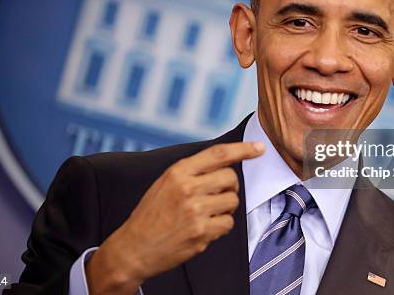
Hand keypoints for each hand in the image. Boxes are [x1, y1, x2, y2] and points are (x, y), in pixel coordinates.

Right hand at [85, 142, 264, 293]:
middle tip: (216, 195)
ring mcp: (195, 211)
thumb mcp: (165, 183)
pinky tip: (204, 228)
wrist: (134, 247)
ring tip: (206, 213)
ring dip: (225, 207)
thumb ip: (192, 172)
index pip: (218, 154)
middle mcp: (187, 188)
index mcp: (178, 172)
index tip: (259, 147)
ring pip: (233, 201)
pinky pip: (228, 223)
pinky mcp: (201, 232)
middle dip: (230, 187)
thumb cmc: (151, 214)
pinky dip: (221, 226)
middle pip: (231, 178)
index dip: (242, 149)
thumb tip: (225, 163)